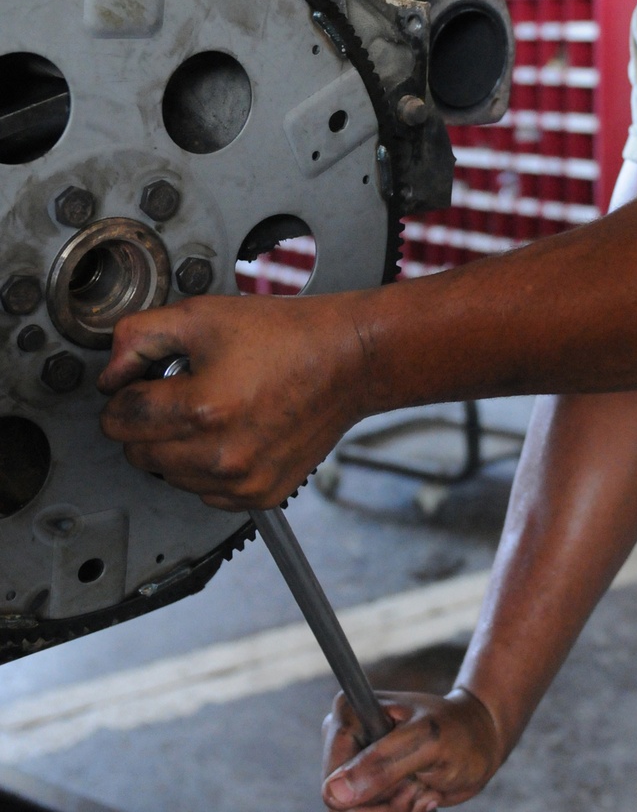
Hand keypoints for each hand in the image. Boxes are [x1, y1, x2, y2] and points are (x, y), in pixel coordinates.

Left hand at [97, 293, 369, 509]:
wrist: (349, 360)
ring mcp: (243, 481)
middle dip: (148, 420)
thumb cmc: (288, 336)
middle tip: (181, 390)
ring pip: (168, 477)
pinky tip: (232, 432)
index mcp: (203, 409)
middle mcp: (222, 456)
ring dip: (176, 447)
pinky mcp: (262, 495)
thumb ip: (140, 338)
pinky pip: (205, 493)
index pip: (120, 418)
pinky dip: (207, 467)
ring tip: (213, 408)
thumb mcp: (203, 316)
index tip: (142, 381)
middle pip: (138, 453)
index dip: (126, 391)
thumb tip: (111, 373)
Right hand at [322, 687, 503, 811]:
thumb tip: (332, 796)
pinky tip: (422, 798)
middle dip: (386, 810)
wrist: (479, 741)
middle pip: (337, 808)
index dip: (369, 794)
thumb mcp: (429, 743)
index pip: (331, 781)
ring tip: (425, 792)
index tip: (409, 781)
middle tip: (421, 789)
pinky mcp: (365, 790)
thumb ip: (383, 765)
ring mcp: (352, 768)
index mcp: (348, 715)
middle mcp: (343, 741)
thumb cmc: (459, 731)